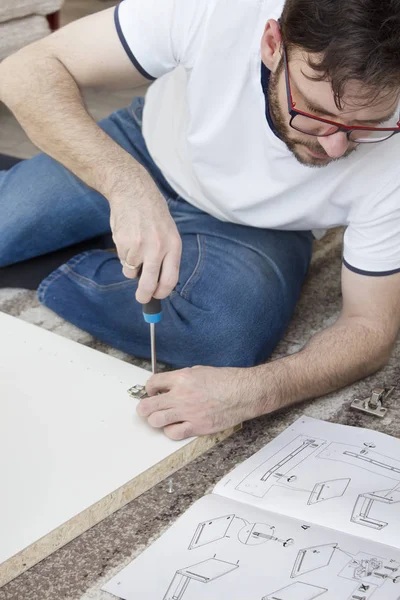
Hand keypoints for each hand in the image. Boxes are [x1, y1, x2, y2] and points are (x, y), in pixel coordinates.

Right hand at [109, 178, 181, 302]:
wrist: (133, 191)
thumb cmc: (153, 214)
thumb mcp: (169, 232)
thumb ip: (166, 256)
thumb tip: (157, 282)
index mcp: (173, 246)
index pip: (170, 279)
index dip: (162, 292)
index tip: (157, 296)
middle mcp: (157, 248)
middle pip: (150, 283)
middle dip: (144, 295)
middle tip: (141, 298)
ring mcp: (139, 246)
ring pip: (132, 272)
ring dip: (132, 267)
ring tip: (135, 247)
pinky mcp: (123, 243)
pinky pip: (123, 260)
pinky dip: (124, 255)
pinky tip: (128, 238)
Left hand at [136, 366, 265, 439]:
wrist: (243, 393)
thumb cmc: (226, 381)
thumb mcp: (199, 371)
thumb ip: (181, 379)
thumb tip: (168, 385)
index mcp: (182, 378)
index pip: (152, 383)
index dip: (149, 389)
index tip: (152, 392)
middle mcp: (181, 395)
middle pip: (148, 405)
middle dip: (144, 407)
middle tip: (148, 408)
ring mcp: (188, 413)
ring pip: (156, 421)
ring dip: (155, 420)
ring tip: (160, 418)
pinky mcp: (197, 427)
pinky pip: (173, 433)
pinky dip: (170, 431)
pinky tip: (176, 426)